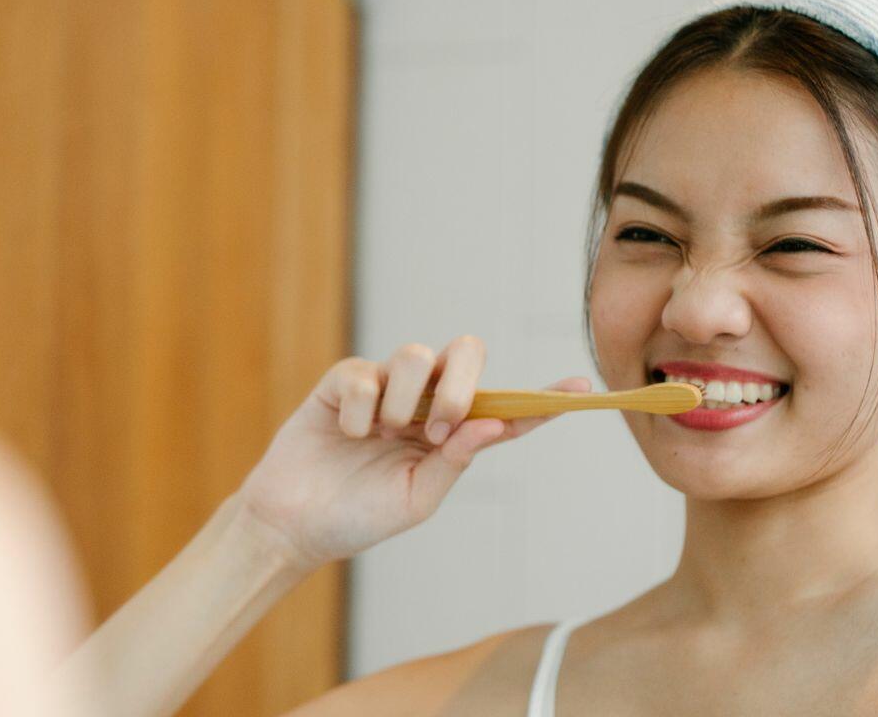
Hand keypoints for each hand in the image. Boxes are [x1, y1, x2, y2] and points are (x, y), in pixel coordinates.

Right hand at [233, 335, 590, 571]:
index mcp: (450, 433)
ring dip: (407, 398)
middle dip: (461, 382)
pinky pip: (365, 372)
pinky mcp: (344, 382)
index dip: (543, 397)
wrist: (294, 524)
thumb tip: (495, 423)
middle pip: (466, 353)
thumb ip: (455, 460)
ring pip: (416, 354)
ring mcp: (384, 388)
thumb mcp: (416, 499)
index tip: (583, 388)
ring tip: (385, 432)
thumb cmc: (358, 516)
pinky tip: (348, 435)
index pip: (504, 408)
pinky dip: (361, 408)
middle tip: (440, 425)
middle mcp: (423, 402)